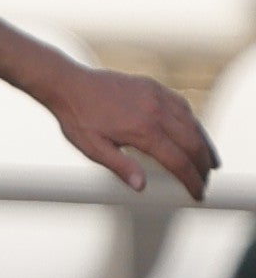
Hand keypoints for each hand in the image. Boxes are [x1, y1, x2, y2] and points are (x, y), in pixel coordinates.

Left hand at [41, 61, 216, 200]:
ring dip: (204, 145)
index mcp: (142, 131)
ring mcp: (157, 97)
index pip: (178, 162)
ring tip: (209, 163)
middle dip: (202, 166)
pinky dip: (193, 124)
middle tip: (205, 181)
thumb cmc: (77, 117)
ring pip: (193, 124)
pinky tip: (193, 134)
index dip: (191, 180)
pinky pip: (183, 107)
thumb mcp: (93, 148)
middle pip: (193, 144)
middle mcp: (156, 112)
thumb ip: (120, 167)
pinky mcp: (154, 87)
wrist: (68, 85)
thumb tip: (141, 186)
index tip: (197, 192)